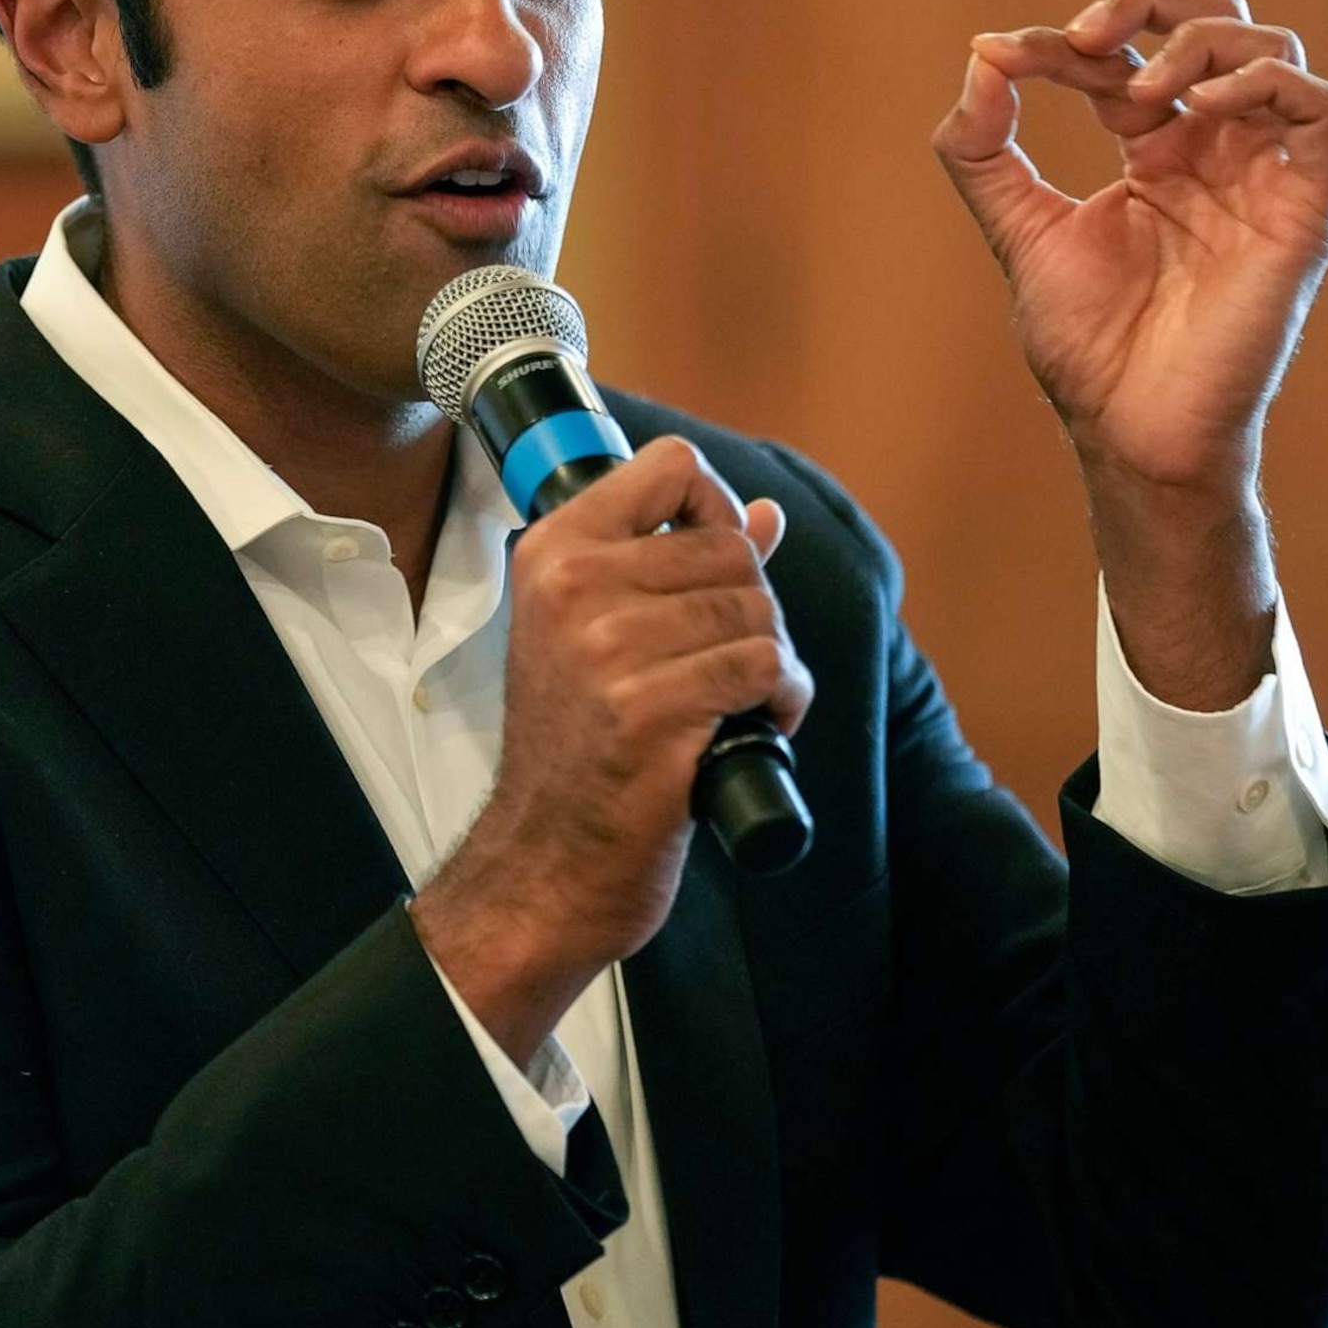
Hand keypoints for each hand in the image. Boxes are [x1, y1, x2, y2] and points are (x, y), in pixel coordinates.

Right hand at [412, 437, 805, 1061]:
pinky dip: (781, 698)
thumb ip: (676, 563)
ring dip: (771, 657)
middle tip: (730, 656)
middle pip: (730, 546)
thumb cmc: (578, 747)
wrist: (546, 861)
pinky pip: (763, 668)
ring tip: (743, 696)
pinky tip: (756, 724)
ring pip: (755, 609)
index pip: (670, 467)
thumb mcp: (596, 636)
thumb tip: (765, 514)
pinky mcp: (652, 713)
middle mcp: (574, 591)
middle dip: (754, 602)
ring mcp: (610, 651)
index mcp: (553, 554)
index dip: (714, 508)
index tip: (716, 560)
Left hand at [933, 0, 1327, 496]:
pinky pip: (1319, 108)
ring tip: (1138, 87)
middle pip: (1216, 22)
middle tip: (1088, 31)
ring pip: (1271, 48)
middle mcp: (1216, 151)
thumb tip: (982, 55)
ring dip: (1200, 42)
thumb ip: (983, 150)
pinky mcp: (1304, 208)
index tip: (1008, 56)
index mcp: (1156, 151)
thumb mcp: (1019, 230)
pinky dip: (1263, 82)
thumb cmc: (1087, 346)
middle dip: (1151, 0)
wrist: (1131, 429)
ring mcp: (1264, 176)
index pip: (1124, 57)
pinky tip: (1195, 107)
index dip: (1065, 42)